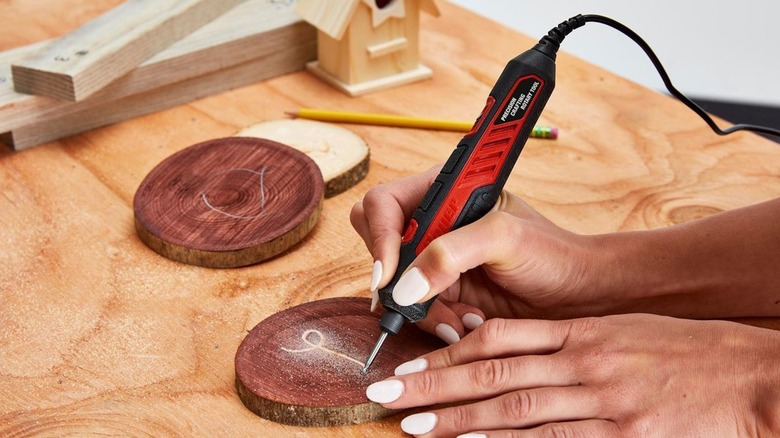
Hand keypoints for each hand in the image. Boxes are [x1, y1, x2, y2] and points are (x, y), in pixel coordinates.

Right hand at [350, 166, 609, 341]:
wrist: (576, 294)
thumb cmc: (552, 254)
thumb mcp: (505, 239)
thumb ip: (451, 252)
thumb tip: (403, 285)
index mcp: (444, 191)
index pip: (384, 204)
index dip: (380, 236)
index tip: (388, 274)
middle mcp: (432, 221)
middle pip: (376, 239)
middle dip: (391, 275)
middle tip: (413, 299)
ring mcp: (433, 258)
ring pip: (391, 283)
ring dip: (418, 307)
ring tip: (457, 320)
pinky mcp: (440, 291)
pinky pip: (413, 308)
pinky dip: (432, 322)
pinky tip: (464, 325)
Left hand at [365, 314, 779, 436]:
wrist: (749, 375)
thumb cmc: (683, 352)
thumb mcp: (620, 333)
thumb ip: (567, 342)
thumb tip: (506, 352)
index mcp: (579, 332)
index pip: (497, 338)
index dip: (447, 352)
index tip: (409, 365)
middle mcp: (581, 360)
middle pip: (491, 371)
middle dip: (431, 385)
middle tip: (384, 394)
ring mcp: (601, 398)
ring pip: (513, 407)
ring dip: (456, 418)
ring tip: (411, 427)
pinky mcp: (622, 433)